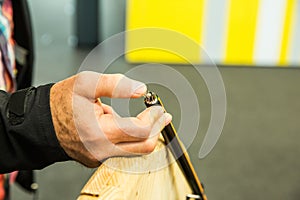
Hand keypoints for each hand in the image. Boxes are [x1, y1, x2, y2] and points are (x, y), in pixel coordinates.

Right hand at [50, 71, 171, 166]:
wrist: (40, 122)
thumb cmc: (60, 103)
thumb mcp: (87, 84)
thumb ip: (116, 85)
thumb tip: (140, 89)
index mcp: (101, 132)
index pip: (141, 131)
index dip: (154, 118)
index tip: (158, 107)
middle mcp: (102, 150)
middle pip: (144, 146)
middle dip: (157, 129)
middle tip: (162, 116)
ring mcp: (100, 156)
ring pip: (134, 150)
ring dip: (144, 134)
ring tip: (146, 117)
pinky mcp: (97, 158)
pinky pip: (121, 151)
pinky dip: (130, 139)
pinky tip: (127, 125)